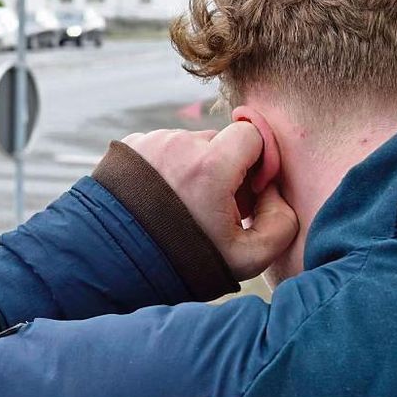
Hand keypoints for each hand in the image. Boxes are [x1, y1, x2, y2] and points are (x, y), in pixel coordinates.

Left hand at [121, 123, 298, 280]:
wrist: (116, 262)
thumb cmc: (184, 262)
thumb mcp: (247, 257)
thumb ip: (281, 223)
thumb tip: (274, 193)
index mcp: (209, 165)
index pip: (251, 133)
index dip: (259, 160)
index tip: (249, 190)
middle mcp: (178, 145)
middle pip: (220, 141)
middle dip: (226, 168)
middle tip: (216, 207)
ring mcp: (151, 142)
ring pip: (190, 145)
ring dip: (195, 168)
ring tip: (184, 207)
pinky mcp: (130, 146)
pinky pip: (162, 148)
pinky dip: (168, 168)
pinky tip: (161, 200)